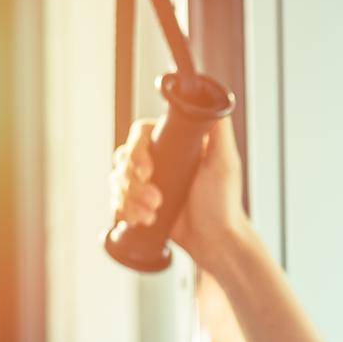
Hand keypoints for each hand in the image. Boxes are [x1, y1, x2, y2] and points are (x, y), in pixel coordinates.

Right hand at [109, 115, 245, 274]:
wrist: (215, 240)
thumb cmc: (224, 203)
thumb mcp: (225, 163)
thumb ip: (219, 132)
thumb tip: (214, 101)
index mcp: (174, 146)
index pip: (140, 134)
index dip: (136, 150)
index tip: (147, 170)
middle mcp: (159, 161)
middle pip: (124, 157)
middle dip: (133, 182)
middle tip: (155, 198)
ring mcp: (148, 183)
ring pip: (117, 180)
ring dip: (130, 198)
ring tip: (152, 213)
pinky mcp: (140, 203)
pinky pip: (117, 201)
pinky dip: (125, 210)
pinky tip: (142, 220)